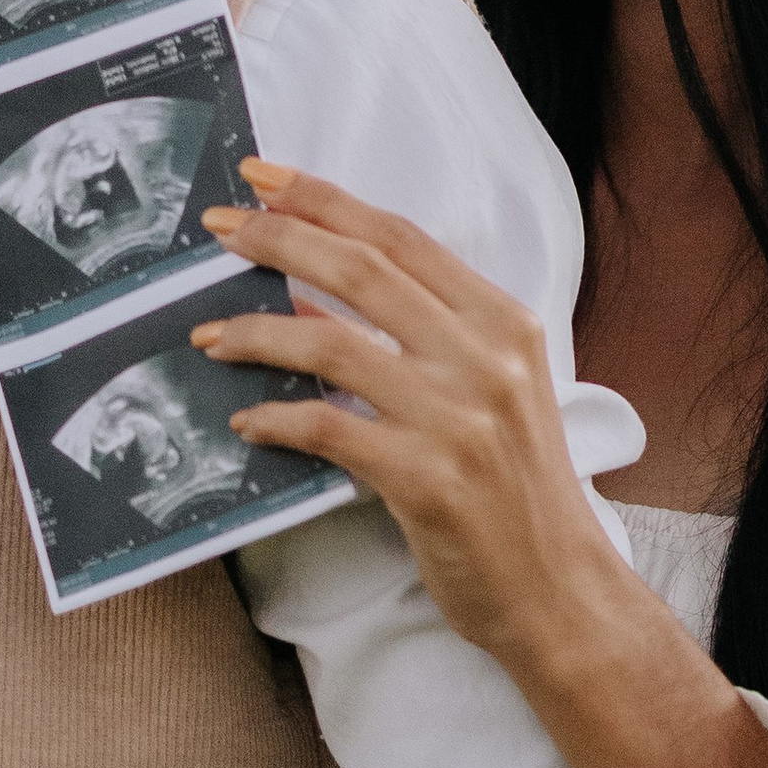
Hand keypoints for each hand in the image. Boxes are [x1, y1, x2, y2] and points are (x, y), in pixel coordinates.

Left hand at [195, 160, 616, 676]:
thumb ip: (425, 335)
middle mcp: (485, 359)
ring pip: (331, 346)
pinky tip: (247, 423)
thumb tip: (317, 294)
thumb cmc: (517, 490)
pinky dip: (278, 420)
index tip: (262, 177)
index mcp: (505, 322)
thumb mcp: (491, 389)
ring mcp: (458, 418)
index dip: (325, 199)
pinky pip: (329, 430)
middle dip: (279, 237)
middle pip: (362, 270)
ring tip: (209, 334)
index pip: (401, 237)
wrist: (558, 590)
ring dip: (257, 332)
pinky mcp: (427, 480)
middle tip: (219, 228)